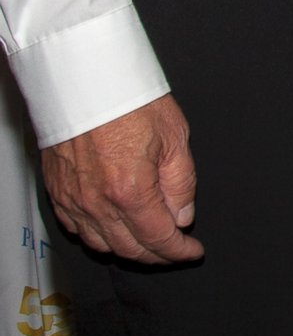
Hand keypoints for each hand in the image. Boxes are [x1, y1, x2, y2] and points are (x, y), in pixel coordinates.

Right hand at [43, 95, 201, 263]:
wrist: (86, 80)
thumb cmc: (130, 101)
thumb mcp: (175, 137)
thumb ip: (180, 183)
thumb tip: (182, 216)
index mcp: (131, 191)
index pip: (158, 238)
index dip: (178, 251)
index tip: (192, 251)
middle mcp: (97, 203)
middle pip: (129, 248)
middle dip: (157, 255)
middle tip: (175, 249)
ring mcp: (72, 200)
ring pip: (101, 244)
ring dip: (128, 249)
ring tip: (149, 241)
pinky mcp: (57, 192)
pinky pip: (77, 229)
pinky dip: (99, 237)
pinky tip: (114, 229)